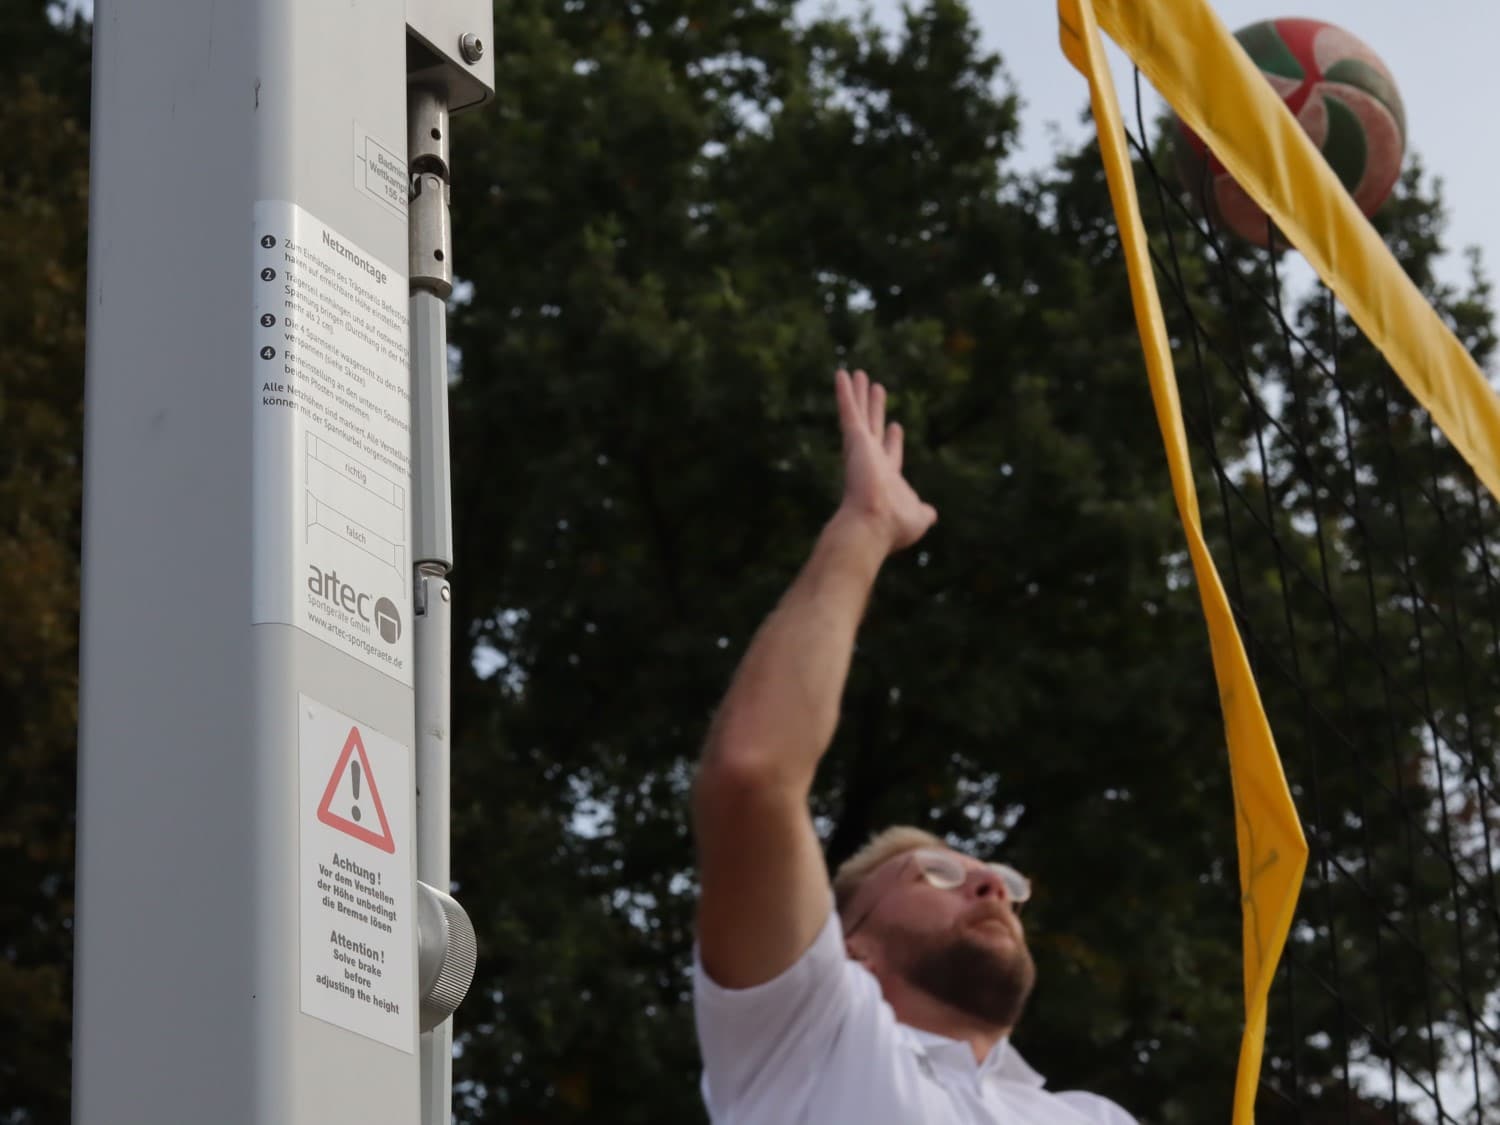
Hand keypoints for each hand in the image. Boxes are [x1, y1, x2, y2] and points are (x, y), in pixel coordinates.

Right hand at [834, 368, 936, 552]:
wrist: (872, 525)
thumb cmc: (895, 525)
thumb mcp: (918, 518)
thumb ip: (923, 511)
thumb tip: (932, 513)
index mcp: (887, 477)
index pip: (890, 453)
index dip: (893, 440)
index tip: (896, 426)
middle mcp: (871, 460)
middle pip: (873, 428)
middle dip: (875, 410)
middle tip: (877, 389)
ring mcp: (861, 449)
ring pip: (859, 414)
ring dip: (858, 394)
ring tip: (857, 373)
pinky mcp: (854, 440)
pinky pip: (849, 411)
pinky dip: (845, 393)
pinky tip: (842, 373)